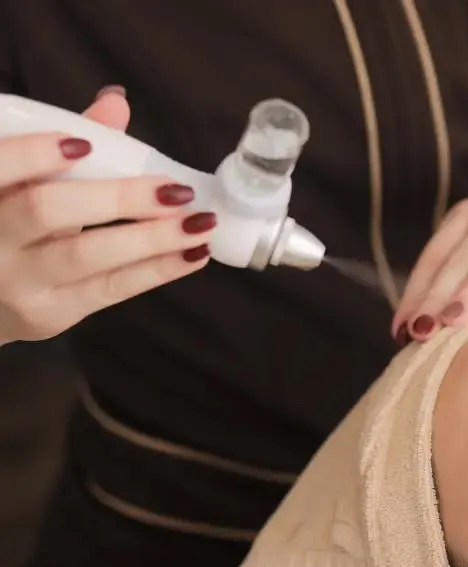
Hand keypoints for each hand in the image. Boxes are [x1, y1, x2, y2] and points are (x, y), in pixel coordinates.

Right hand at [0, 88, 216, 345]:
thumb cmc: (5, 222)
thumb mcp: (19, 181)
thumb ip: (61, 144)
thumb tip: (116, 102)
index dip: (32, 155)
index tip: (81, 145)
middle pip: (48, 212)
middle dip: (118, 198)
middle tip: (176, 190)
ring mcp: (22, 283)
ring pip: (88, 255)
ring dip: (152, 237)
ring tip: (200, 223)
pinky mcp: (52, 314)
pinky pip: (112, 288)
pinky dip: (159, 269)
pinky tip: (195, 253)